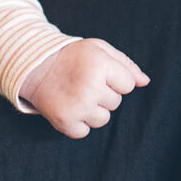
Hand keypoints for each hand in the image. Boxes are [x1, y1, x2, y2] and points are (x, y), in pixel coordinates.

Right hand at [19, 38, 149, 138]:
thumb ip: (126, 64)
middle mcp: (89, 87)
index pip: (128, 85)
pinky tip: (70, 106)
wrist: (35, 67)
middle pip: (116, 102)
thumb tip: (145, 82)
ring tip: (78, 95)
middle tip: (85, 82)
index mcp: (100, 65)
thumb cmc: (72, 56)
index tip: (99, 73)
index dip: (116, 79)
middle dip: (105, 94)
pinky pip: (85, 131)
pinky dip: (79, 123)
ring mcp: (77, 106)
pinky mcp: (65, 122)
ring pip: (103, 119)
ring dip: (94, 110)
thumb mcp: (99, 49)